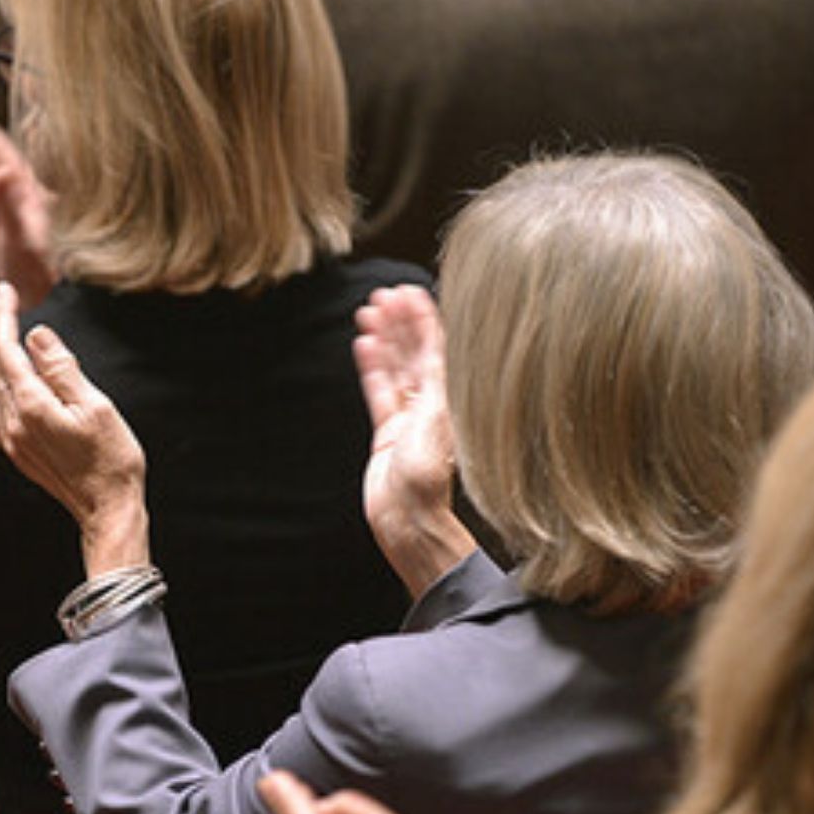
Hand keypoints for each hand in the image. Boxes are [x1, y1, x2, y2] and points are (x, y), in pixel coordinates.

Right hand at [0, 83, 56, 309]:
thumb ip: (15, 210)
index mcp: (30, 200)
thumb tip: (2, 171)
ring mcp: (34, 214)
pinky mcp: (31, 230)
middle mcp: (35, 201)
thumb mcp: (26, 248)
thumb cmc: (44, 288)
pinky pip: (11, 188)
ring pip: (9, 166)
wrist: (62, 313)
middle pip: (4, 152)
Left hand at [0, 283, 149, 574]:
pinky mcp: (15, 449)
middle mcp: (12, 421)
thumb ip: (62, 369)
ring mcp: (10, 437)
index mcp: (32, 405)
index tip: (5, 290)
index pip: (7, 350)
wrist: (107, 509)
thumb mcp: (96, 406)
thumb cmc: (111, 458)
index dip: (4, 317)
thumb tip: (36, 334)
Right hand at [354, 286, 473, 597]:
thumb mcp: (434, 428)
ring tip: (370, 311)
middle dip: (401, 323)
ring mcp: (408, 420)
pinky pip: (378, 392)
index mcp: (449, 402)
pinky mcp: (387, 434)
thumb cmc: (426, 484)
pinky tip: (364, 345)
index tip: (411, 291)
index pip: (437, 349)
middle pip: (414, 354)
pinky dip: (372, 368)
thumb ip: (436, 389)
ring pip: (394, 369)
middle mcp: (431, 407)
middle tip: (385, 293)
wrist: (407, 522)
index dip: (424, 319)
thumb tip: (439, 349)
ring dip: (384, 340)